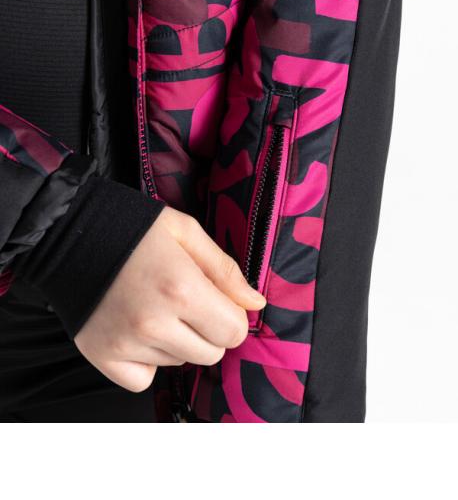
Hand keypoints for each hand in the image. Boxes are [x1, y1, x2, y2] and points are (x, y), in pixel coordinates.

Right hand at [74, 206, 265, 391]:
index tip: (214, 299)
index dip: (230, 314)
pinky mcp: (104, 357)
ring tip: (153, 307)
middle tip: (183, 302)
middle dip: (207, 330)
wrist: (69, 234)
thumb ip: (224, 270)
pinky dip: (146, 361)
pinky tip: (136, 330)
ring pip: (179, 363)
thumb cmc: (132, 227)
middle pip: (211, 353)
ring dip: (176, 341)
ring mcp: (127, 343)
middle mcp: (155, 322)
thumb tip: (255, 304)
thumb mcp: (185, 232)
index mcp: (182, 288)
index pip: (234, 331)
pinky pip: (144, 379)